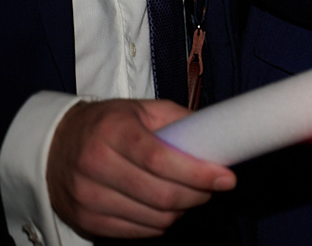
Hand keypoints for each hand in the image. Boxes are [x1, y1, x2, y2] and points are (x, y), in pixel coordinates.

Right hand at [47, 98, 233, 238]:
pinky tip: (165, 208)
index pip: (160, 159)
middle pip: (160, 194)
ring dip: (181, 210)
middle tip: (211, 187)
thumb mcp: (142, 109)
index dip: (197, 173)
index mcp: (113, 132)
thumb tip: (218, 136)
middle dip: (197, 194)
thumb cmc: (107, 125)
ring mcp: (87, 197)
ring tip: (189, 195)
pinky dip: (159, 224)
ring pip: (152, 218)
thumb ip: (180, 120)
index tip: (225, 178)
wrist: (55, 145)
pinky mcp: (85, 220)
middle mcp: (95, 166)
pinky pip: (135, 233)